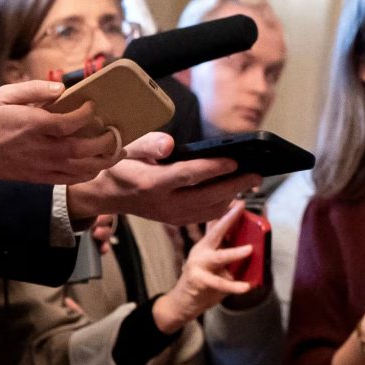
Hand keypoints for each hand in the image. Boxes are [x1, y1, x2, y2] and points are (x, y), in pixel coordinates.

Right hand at [0, 80, 122, 183]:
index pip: (71, 122)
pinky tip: (97, 166)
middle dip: (107, 141)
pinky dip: (88, 174)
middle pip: (85, 148)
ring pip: (82, 169)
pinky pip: (71, 179)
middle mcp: (43, 148)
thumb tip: (60, 87)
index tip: (92, 105)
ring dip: (104, 161)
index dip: (87, 114)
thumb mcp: (4, 95)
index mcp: (35, 125)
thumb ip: (34, 88)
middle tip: (116, 131)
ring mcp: (43, 166)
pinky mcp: (41, 178)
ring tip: (118, 150)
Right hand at [69, 132, 257, 226]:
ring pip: (208, 210)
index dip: (213, 168)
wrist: (108, 194)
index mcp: (150, 183)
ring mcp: (170, 216)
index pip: (188, 176)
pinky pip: (204, 215)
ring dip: (232, 196)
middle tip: (257, 173)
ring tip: (251, 180)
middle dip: (234, 185)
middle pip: (205, 197)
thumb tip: (170, 144)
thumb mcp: (125, 148)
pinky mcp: (175, 220)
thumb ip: (148, 144)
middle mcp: (163, 204)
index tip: (235, 160)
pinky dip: (222, 205)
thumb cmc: (119, 164)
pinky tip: (234, 191)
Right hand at [152, 206, 257, 333]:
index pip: (216, 222)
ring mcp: (198, 265)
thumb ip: (224, 249)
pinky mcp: (199, 280)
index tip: (241, 199)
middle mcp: (201, 250)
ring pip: (219, 257)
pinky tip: (247, 286)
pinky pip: (220, 282)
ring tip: (249, 249)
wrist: (182, 303)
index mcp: (206, 244)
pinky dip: (235, 285)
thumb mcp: (212, 261)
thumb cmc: (202, 281)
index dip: (228, 210)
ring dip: (235, 252)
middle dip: (229, 218)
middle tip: (241, 207)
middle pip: (215, 231)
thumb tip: (249, 238)